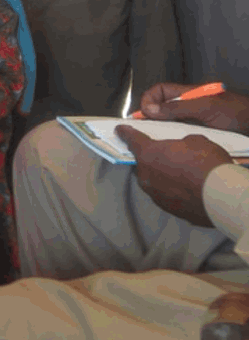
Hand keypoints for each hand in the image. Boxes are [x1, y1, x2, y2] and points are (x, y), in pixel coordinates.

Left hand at [115, 124, 232, 226]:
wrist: (220, 196)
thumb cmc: (206, 163)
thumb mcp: (196, 141)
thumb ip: (182, 143)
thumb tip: (183, 148)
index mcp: (148, 154)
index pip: (132, 140)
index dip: (126, 133)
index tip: (120, 130)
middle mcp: (146, 175)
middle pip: (141, 164)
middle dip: (147, 158)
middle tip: (161, 155)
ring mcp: (155, 194)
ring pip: (151, 181)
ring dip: (159, 176)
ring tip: (176, 173)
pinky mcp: (168, 208)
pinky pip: (165, 195)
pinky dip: (171, 190)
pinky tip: (185, 189)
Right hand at [140, 82, 248, 133]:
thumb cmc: (234, 113)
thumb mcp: (205, 108)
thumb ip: (177, 108)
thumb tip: (148, 110)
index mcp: (187, 94)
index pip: (158, 91)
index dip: (148, 100)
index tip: (145, 115)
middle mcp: (187, 105)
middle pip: (160, 107)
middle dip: (150, 117)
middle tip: (145, 131)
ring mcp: (193, 120)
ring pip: (168, 122)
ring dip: (161, 130)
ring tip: (156, 140)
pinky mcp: (199, 133)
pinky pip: (179, 134)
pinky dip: (172, 139)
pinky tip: (172, 146)